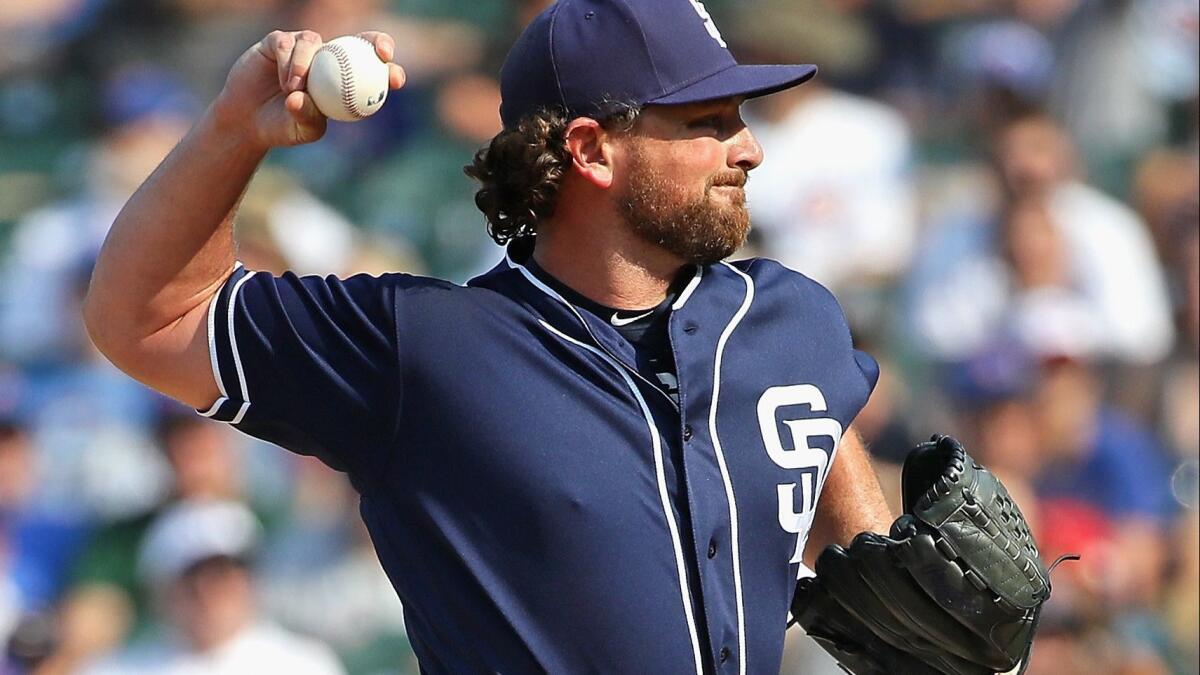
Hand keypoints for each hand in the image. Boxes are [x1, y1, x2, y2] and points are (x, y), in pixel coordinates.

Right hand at [212, 30, 406, 148]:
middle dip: (376, 41)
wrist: (246, 121)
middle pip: (358, 40)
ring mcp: (303, 48)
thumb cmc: (282, 128)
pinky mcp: (277, 41)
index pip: (372, 68)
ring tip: (294, 89)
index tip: (396, 79)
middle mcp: (327, 59)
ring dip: (306, 64)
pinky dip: (287, 62)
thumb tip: (305, 98)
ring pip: (313, 41)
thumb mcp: (301, 130)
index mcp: (342, 80)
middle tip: (381, 53)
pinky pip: (286, 43)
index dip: (389, 69)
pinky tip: (285, 83)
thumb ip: (309, 117)